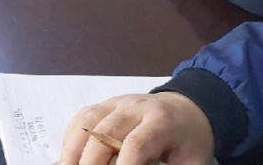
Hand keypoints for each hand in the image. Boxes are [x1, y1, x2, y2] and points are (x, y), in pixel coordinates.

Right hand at [60, 92, 214, 164]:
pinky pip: (83, 117)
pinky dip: (72, 137)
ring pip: (87, 121)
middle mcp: (136, 107)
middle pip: (104, 132)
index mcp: (162, 121)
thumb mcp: (192, 163)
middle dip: (91, 161)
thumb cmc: (190, 142)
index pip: (135, 144)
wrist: (189, 110)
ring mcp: (118, 102)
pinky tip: (69, 157)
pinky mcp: (106, 104)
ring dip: (74, 149)